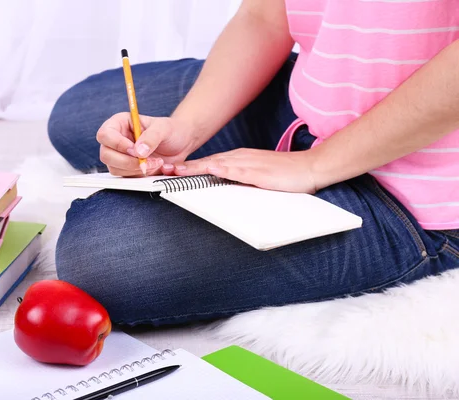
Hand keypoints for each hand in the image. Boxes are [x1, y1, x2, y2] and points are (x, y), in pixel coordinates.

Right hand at [96, 112, 196, 176]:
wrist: (181, 143)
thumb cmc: (170, 130)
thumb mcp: (163, 128)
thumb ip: (151, 137)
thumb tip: (138, 152)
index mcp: (119, 124)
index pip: (105, 135)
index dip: (117, 144)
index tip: (135, 150)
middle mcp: (116, 140)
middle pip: (106, 155)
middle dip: (127, 161)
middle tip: (146, 160)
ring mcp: (120, 156)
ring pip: (114, 168)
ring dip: (135, 169)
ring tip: (155, 162)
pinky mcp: (127, 169)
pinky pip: (125, 177)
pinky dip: (139, 175)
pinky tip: (153, 167)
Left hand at [171, 148, 319, 193]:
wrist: (309, 168)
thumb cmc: (284, 173)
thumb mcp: (256, 175)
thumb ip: (239, 178)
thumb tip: (221, 183)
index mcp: (238, 159)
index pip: (208, 163)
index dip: (188, 167)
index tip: (170, 171)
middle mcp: (240, 158)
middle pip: (207, 162)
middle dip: (185, 167)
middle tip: (164, 170)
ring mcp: (249, 164)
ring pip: (217, 165)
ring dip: (197, 168)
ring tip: (177, 171)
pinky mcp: (259, 172)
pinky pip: (237, 171)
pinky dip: (222, 170)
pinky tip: (211, 169)